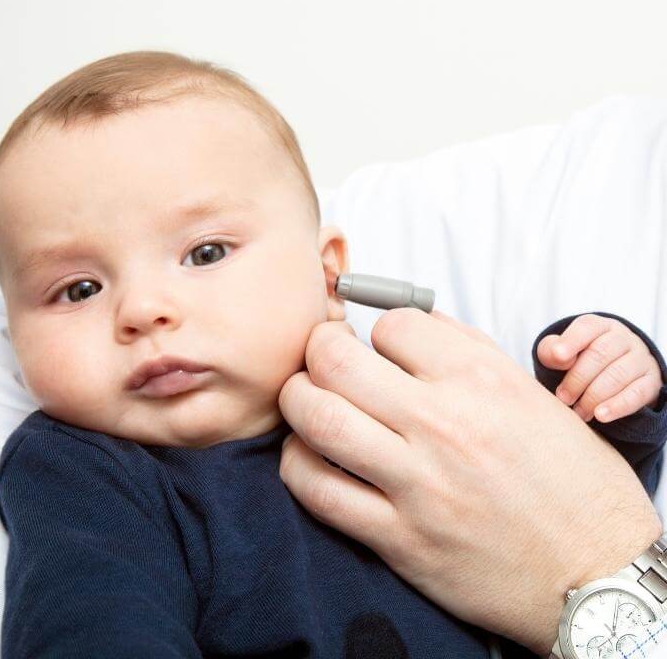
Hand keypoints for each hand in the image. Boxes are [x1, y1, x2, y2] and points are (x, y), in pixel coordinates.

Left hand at [278, 309, 661, 654]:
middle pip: (335, 360)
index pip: (391, 323)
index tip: (376, 345)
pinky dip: (297, 464)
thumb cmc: (569, 480)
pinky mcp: (400, 539)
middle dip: (317, 348)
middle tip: (322, 357)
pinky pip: (317, 490)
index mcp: (482, 381)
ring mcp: (418, 484)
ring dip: (297, 400)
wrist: (596, 573)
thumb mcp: (531, 396)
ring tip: (307, 399)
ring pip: (316, 418)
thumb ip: (466, 350)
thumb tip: (408, 320)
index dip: (376, 328)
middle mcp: (445, 425)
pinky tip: (310, 455)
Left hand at [537, 314, 662, 421]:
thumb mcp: (561, 351)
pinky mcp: (650, 381)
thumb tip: (557, 355)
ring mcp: (640, 359)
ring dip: (594, 396)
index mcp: (599, 326)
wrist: (611, 372)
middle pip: (600, 354)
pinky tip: (601, 416)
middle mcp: (622, 338)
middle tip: (563, 398)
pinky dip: (617, 406)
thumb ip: (552, 350)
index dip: (571, 341)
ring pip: (618, 375)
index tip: (558, 356)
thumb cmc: (579, 359)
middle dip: (578, 378)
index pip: (587, 328)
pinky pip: (636, 393)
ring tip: (578, 412)